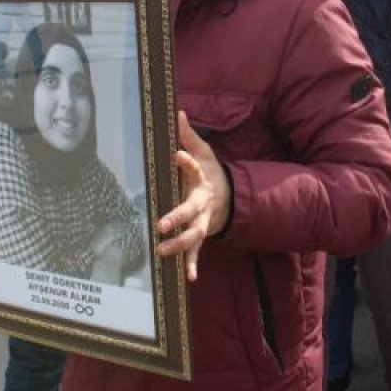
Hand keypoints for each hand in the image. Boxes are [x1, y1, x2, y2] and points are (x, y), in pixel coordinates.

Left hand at [155, 111, 230, 282]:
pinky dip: (194, 264)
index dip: (186, 162)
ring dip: (179, 244)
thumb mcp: (204, 152)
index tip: (176, 155)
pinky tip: (190, 277)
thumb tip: (178, 113)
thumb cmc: (210, 173)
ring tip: (162, 250)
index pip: (194, 169)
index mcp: (201, 180)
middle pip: (191, 211)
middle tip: (161, 224)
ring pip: (193, 235)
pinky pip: (197, 252)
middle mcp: (202, 203)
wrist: (229, 198)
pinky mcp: (200, 235)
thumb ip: (189, 137)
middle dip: (177, 217)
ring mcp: (202, 221)